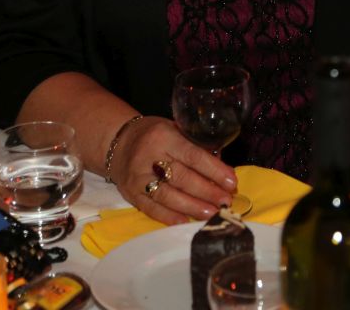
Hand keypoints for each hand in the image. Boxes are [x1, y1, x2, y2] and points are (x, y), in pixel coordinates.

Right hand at [113, 117, 237, 224]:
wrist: (118, 142)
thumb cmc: (155, 135)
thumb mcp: (176, 129)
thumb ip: (197, 145)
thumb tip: (222, 166)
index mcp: (164, 137)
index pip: (193, 156)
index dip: (214, 170)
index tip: (231, 182)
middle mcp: (149, 158)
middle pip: (182, 178)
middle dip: (207, 192)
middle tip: (225, 201)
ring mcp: (138, 178)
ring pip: (167, 196)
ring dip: (192, 207)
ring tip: (212, 213)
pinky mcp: (130, 194)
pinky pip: (151, 208)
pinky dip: (169, 217)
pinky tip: (186, 221)